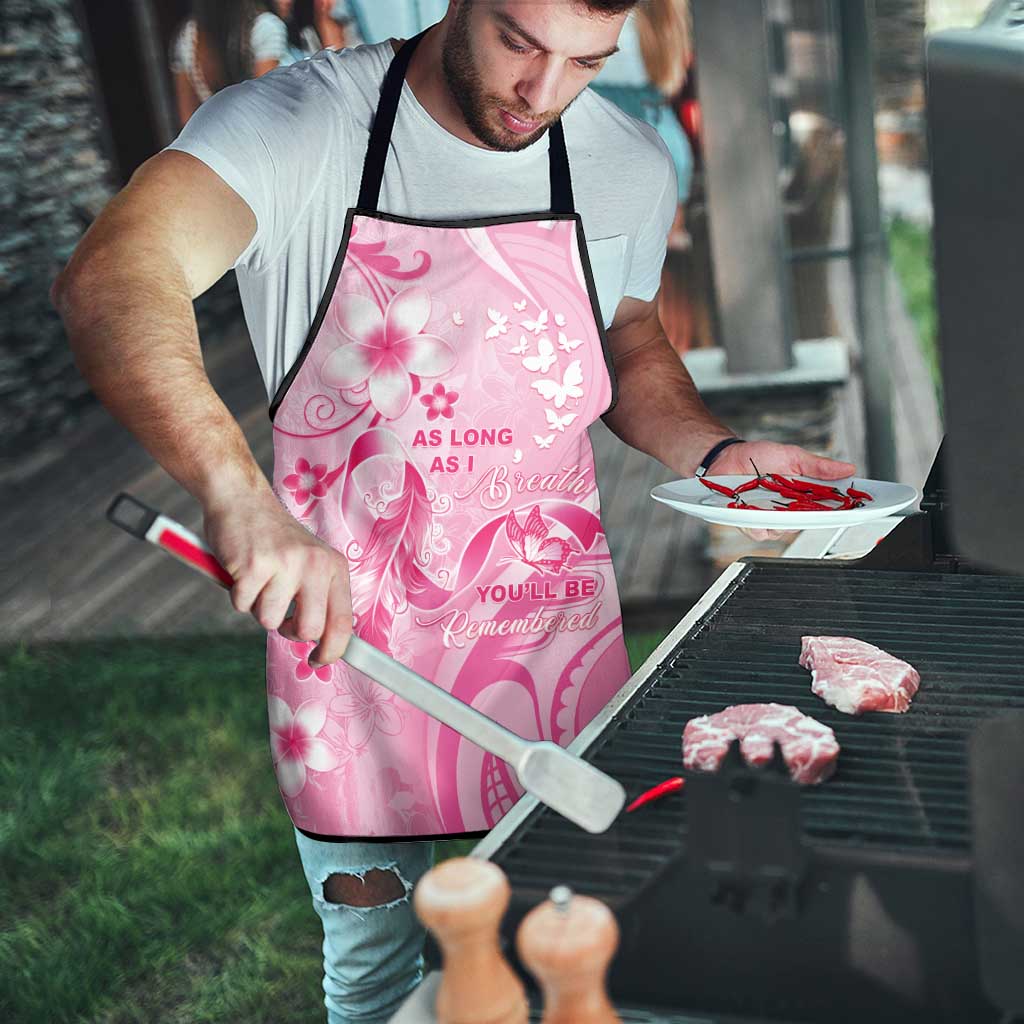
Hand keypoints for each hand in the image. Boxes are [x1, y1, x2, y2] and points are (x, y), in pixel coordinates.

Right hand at [202, 490, 352, 665]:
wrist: (241, 499)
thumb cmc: (274, 539)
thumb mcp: (310, 561)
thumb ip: (318, 596)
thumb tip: (323, 643)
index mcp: (334, 566)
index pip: (343, 622)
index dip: (332, 651)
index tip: (319, 661)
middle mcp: (315, 564)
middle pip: (309, 630)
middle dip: (289, 632)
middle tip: (279, 614)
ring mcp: (285, 564)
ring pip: (270, 621)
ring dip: (258, 607)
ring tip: (259, 579)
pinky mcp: (254, 565)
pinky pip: (242, 606)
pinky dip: (237, 595)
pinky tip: (242, 570)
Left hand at [709, 440, 856, 541]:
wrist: (726, 457)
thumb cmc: (758, 457)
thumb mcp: (792, 456)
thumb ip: (818, 466)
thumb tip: (848, 468)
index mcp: (803, 495)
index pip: (829, 507)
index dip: (844, 510)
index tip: (857, 508)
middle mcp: (789, 510)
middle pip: (808, 523)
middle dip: (813, 517)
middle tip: (812, 506)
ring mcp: (770, 518)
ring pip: (784, 531)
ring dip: (781, 519)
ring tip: (775, 503)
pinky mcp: (750, 523)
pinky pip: (760, 531)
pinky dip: (758, 523)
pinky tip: (755, 512)